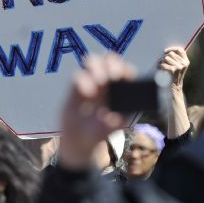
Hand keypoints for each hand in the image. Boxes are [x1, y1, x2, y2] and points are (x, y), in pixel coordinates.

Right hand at [59, 53, 134, 168]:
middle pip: (111, 62)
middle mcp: (107, 84)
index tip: (123, 76)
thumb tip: (118, 119)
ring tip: (98, 80)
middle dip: (111, 65)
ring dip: (96, 66)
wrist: (77, 140)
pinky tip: (86, 94)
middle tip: (108, 78)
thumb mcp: (106, 132)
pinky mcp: (76, 87)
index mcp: (120, 91)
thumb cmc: (97, 134)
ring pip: (94, 62)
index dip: (126, 70)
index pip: (127, 73)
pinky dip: (83, 80)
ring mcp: (91, 83)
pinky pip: (78, 75)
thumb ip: (112, 125)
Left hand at [159, 47, 189, 89]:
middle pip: (171, 54)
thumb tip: (166, 51)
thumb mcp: (178, 67)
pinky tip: (160, 69)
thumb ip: (176, 58)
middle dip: (165, 57)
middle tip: (162, 61)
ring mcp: (179, 67)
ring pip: (166, 58)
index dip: (172, 49)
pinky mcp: (173, 70)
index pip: (179, 50)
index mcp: (186, 61)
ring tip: (161, 66)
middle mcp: (184, 63)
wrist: (174, 88)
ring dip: (162, 61)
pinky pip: (163, 64)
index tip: (165, 51)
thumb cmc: (174, 76)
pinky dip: (159, 66)